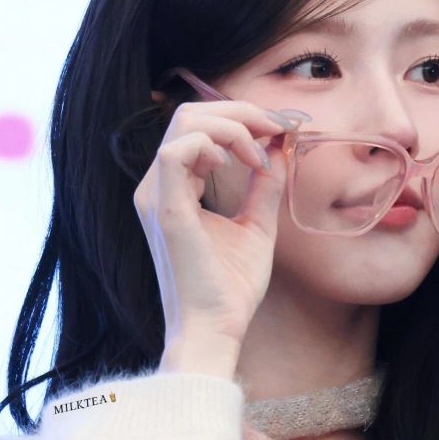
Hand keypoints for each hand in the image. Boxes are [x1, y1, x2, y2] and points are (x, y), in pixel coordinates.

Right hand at [133, 100, 302, 349]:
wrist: (216, 328)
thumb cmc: (230, 287)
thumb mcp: (257, 225)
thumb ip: (264, 186)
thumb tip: (279, 148)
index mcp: (175, 188)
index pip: (199, 127)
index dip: (242, 118)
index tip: (282, 130)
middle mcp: (158, 186)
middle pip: (190, 114)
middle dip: (241, 111)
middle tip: (279, 128)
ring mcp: (156, 196)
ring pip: (184, 122)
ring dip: (233, 125)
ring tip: (261, 154)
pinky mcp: (164, 209)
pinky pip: (177, 151)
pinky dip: (216, 144)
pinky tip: (243, 165)